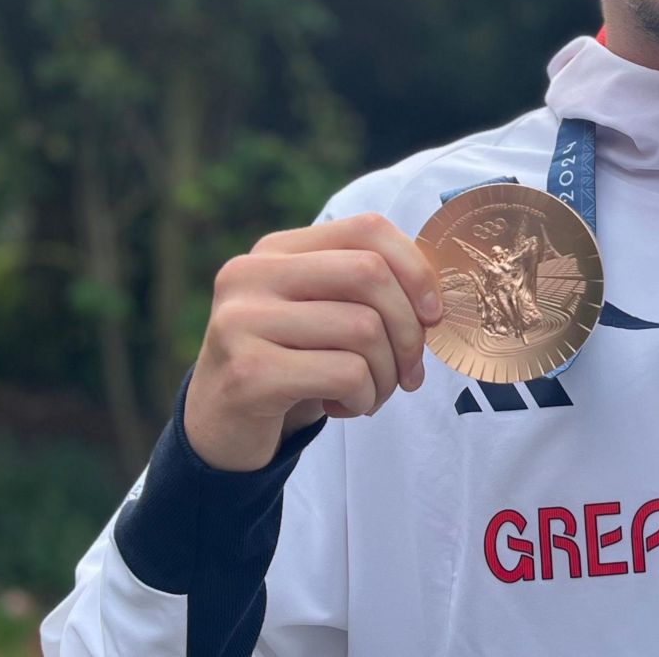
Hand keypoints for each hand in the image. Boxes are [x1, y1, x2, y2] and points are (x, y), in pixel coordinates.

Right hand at [183, 212, 442, 471]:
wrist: (222, 429)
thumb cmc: (291, 366)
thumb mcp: (323, 315)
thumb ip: (365, 291)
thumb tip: (437, 299)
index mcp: (275, 250)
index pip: (367, 229)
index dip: (415, 268)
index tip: (433, 315)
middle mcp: (251, 274)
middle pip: (370, 274)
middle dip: (409, 331)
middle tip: (409, 371)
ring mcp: (242, 321)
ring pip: (364, 329)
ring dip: (386, 374)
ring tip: (371, 393)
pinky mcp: (248, 372)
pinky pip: (346, 374)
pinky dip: (364, 398)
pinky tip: (343, 407)